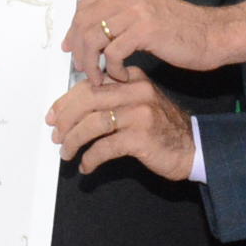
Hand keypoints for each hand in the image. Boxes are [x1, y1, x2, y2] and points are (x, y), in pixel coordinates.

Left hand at [48, 72, 196, 179]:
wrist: (193, 147)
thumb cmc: (160, 128)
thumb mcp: (138, 103)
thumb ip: (112, 99)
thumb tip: (72, 110)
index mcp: (132, 79)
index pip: (90, 84)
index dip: (66, 101)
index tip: (53, 116)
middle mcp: (136, 91)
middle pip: (87, 99)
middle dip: (65, 119)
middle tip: (56, 136)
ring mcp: (139, 114)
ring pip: (93, 123)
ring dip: (74, 141)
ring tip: (66, 153)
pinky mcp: (141, 137)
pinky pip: (105, 147)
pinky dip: (91, 158)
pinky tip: (86, 166)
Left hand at [63, 0, 245, 76]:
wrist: (211, 34)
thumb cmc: (177, 28)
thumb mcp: (142, 11)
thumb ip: (116, 14)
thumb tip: (82, 32)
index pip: (84, 6)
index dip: (74, 30)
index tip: (71, 49)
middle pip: (84, 22)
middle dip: (79, 50)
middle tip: (82, 69)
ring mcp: (136, 9)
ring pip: (94, 38)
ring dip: (92, 63)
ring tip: (99, 78)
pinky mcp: (144, 29)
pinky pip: (112, 53)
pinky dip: (113, 69)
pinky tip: (122, 76)